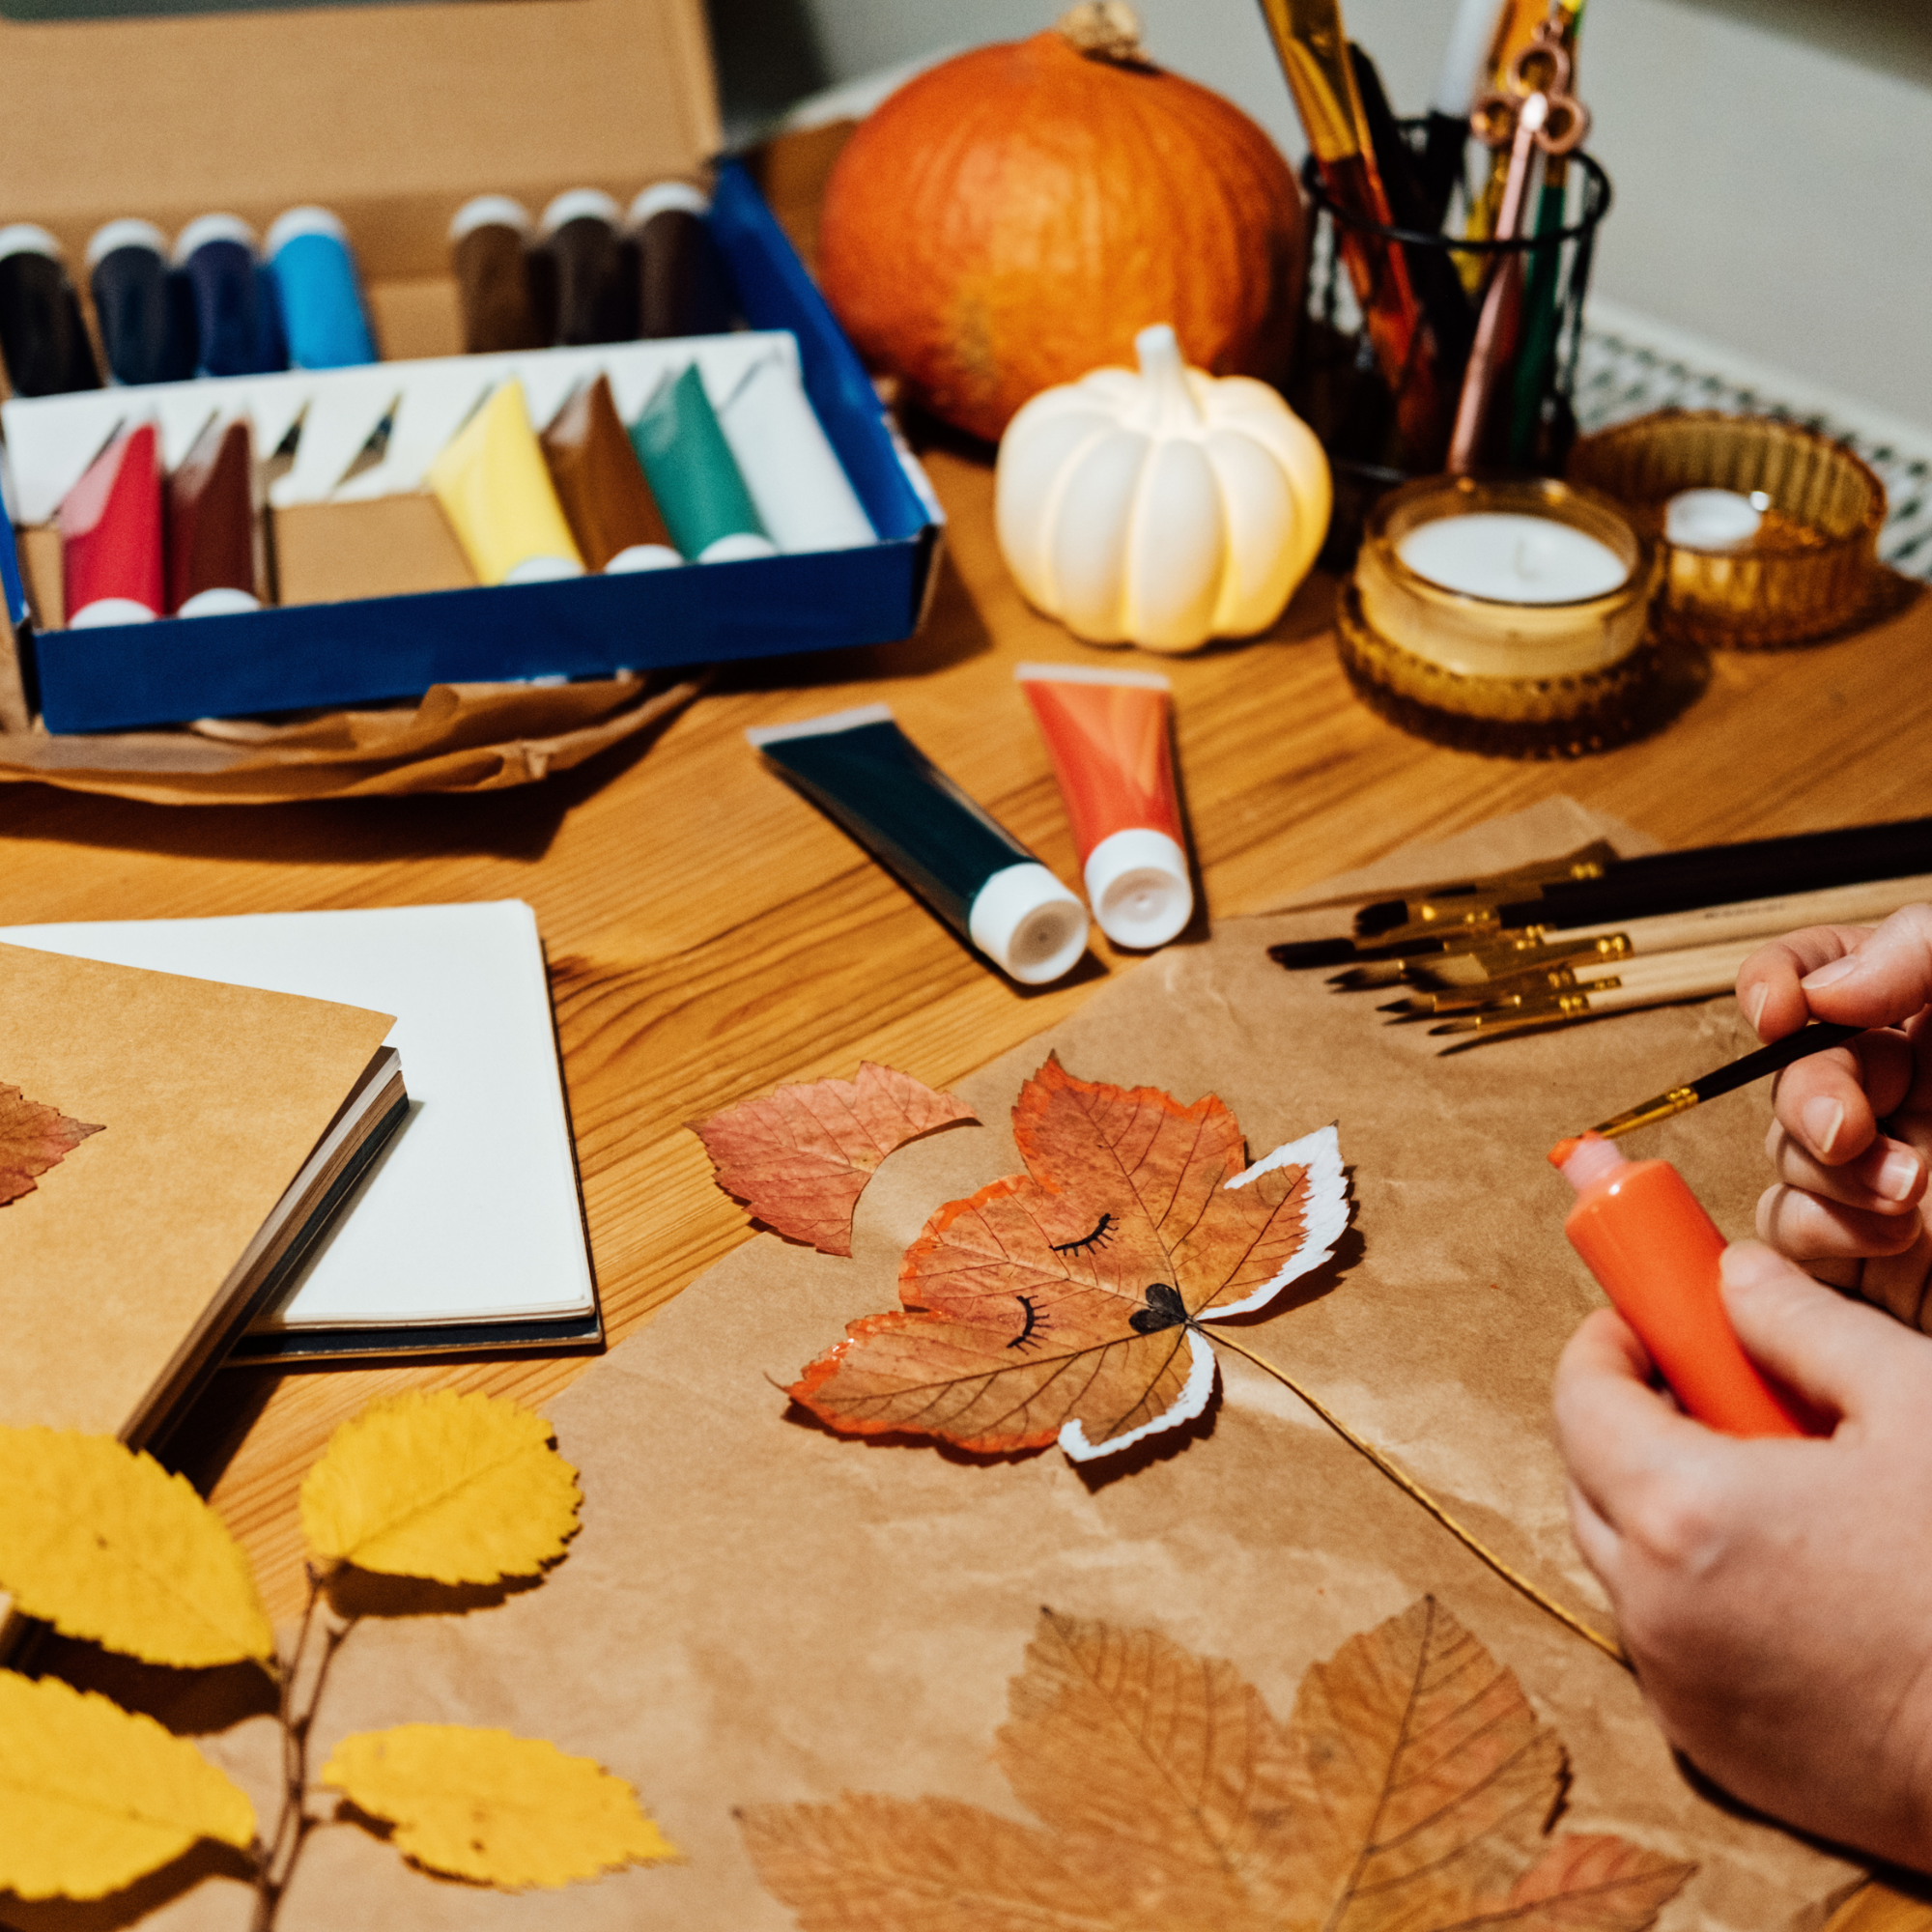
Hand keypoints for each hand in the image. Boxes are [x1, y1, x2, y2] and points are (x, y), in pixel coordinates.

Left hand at [1554, 1241, 1931, 1863]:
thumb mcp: (1916, 1405)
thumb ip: (1805, 1326)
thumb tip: (1735, 1278)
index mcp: (1681, 1510)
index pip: (1581, 1398)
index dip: (1606, 1347)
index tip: (1645, 1324)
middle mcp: (1653, 1605)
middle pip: (1589, 1479)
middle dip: (1630, 1424)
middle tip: (1710, 1392)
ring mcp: (1677, 1687)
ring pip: (1624, 1564)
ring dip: (1661, 1512)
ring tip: (1767, 1487)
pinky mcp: (1713, 1749)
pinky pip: (1668, 1642)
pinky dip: (1694, 1595)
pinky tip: (1787, 1578)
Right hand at [1736, 906, 1931, 1327]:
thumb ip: (1921, 954)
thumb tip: (1824, 989)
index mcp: (1929, 1023)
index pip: (1819, 969)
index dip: (1778, 980)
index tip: (1778, 1008)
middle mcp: (1900, 1097)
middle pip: (1788, 1071)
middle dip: (1808, 1097)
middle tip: (1851, 1130)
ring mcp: (1874, 1179)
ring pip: (1781, 1158)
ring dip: (1826, 1175)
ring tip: (1909, 1195)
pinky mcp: (1866, 1263)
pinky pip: (1787, 1237)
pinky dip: (1820, 1234)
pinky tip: (1891, 1237)